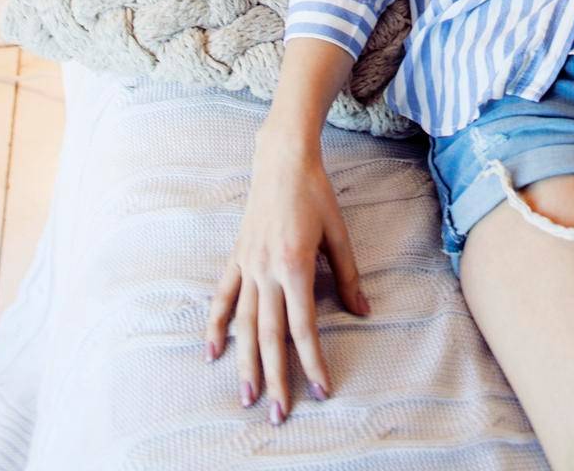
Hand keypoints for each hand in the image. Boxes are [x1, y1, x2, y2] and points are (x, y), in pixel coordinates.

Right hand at [205, 131, 369, 424]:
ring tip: (246, 396)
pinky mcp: (237, 257)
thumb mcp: (338, 233)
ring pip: (244, 323)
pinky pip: (223, 296)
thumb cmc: (315, 193)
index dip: (313, 361)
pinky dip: (215, 324)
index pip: (304, 326)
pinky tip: (210, 352)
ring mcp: (247, 264)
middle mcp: (267, 270)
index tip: (322, 389)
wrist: (282, 160)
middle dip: (275, 377)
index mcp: (295, 265)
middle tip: (277, 413)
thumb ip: (347, 275)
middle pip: (271, 334)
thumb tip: (363, 311)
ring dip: (245, 362)